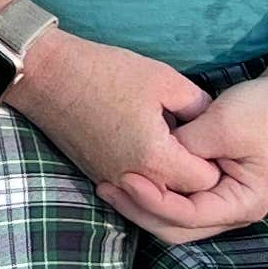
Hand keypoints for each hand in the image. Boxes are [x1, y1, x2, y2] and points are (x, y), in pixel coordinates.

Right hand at [1, 31, 217, 200]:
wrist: (47, 75)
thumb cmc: (105, 72)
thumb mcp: (165, 80)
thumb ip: (199, 107)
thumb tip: (213, 122)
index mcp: (156, 159)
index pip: (207, 181)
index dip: (218, 161)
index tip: (219, 141)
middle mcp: (134, 180)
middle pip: (184, 196)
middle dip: (198, 174)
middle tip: (206, 145)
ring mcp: (112, 180)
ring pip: (159, 196)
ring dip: (173, 177)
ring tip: (182, 147)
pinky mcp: (98, 174)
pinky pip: (136, 187)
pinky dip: (150, 175)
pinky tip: (154, 146)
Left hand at [96, 68, 267, 245]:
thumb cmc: (263, 110)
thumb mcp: (221, 125)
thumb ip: (184, 148)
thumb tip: (149, 161)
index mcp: (242, 204)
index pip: (187, 217)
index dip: (152, 200)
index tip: (125, 177)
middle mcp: (232, 213)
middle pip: (176, 228)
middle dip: (140, 210)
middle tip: (107, 186)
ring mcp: (222, 203)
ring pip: (174, 220)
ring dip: (143, 204)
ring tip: (110, 183)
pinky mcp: (212, 188)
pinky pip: (178, 202)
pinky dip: (154, 193)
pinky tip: (129, 177)